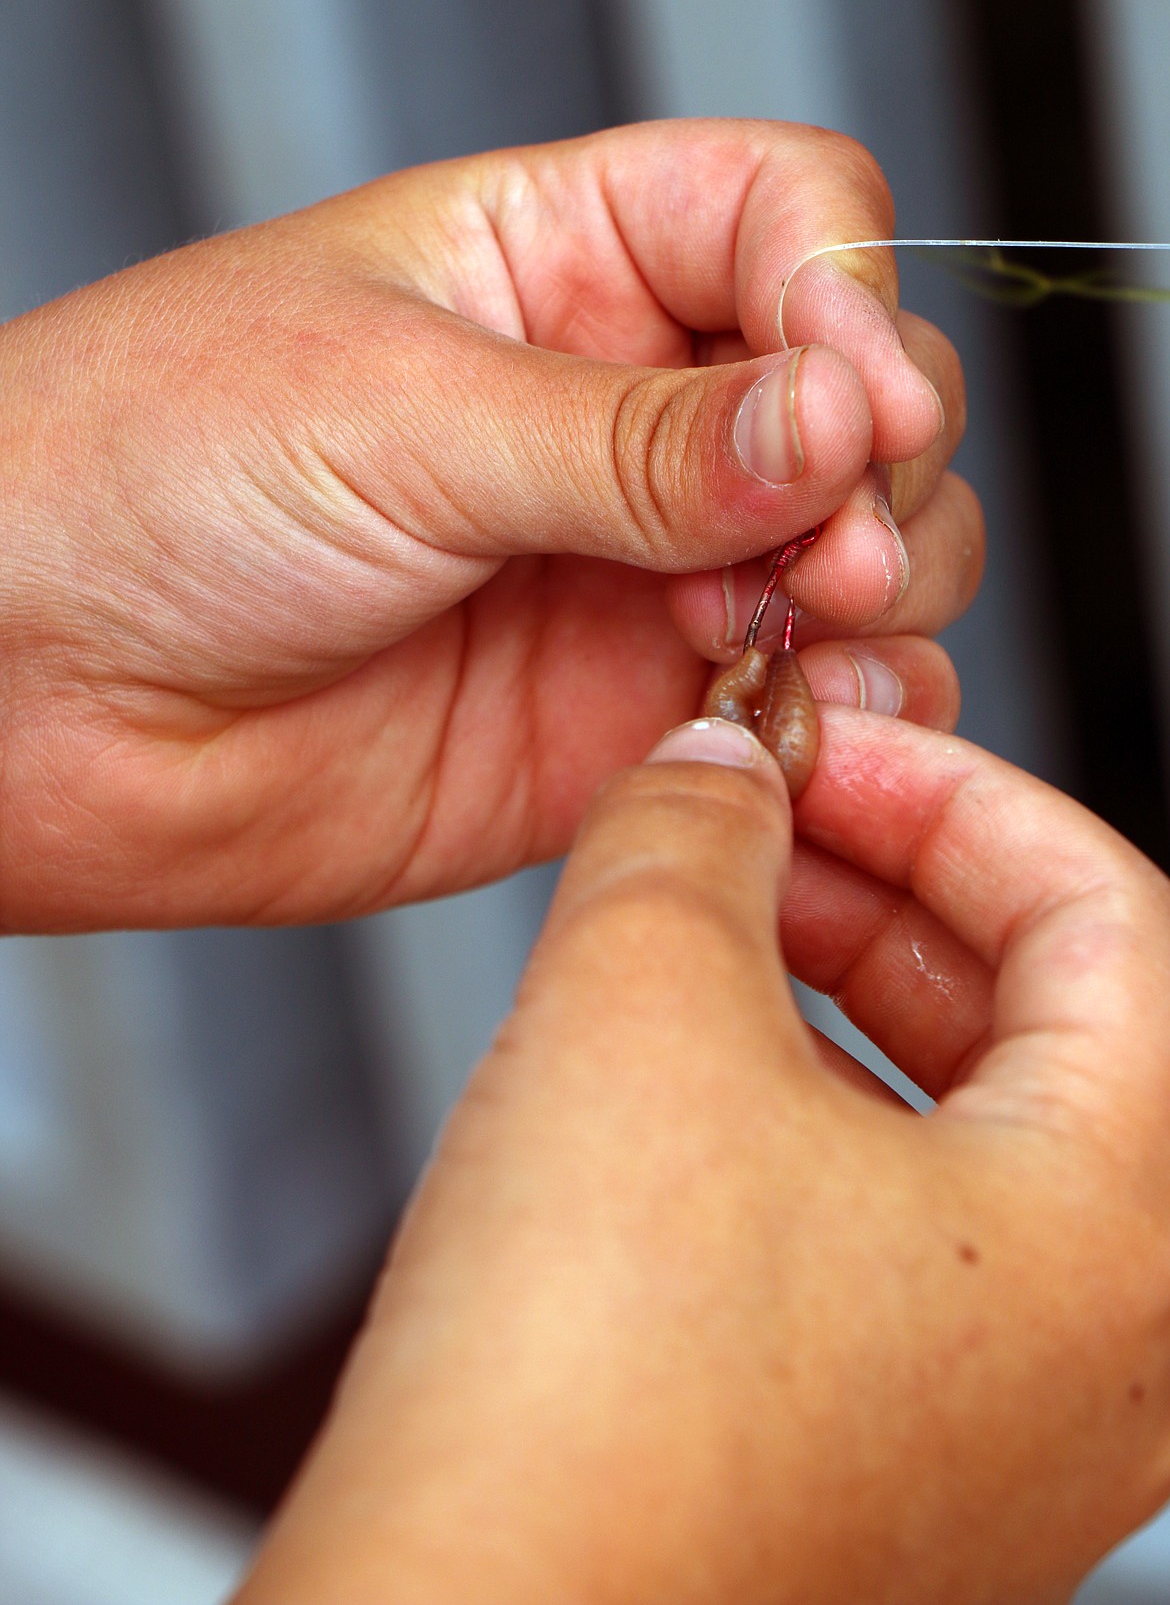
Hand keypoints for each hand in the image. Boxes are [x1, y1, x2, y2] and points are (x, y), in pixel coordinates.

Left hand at [0, 120, 977, 930]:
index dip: (846, 294)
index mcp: (551, 262)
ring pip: (854, 547)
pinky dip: (844, 705)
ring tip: (815, 619)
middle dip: (881, 463)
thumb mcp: (399, 413)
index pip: (782, 216)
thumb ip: (634, 442)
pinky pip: (797, 696)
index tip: (849, 398)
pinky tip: (803, 710)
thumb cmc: (141, 479)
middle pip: (850, 390)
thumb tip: (836, 423)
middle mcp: (612, 409)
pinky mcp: (619, 707)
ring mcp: (627, 564)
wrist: (27, 698)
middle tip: (833, 541)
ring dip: (884, 583)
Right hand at [237, 713, 1169, 1604]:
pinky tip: (683, 1073)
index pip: (1111, 911)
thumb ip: (694, 832)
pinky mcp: (891, 1459)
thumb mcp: (639, 1009)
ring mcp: (1004, 1420)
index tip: (830, 747)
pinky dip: (805, 1106)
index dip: (952, 789)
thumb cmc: (592, 1419)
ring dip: (837, 987)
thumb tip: (713, 771)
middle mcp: (1108, 1347)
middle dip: (885, 882)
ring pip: (964, 1119)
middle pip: (1049, 1014)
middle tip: (760, 820)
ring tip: (707, 926)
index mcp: (1133, 1227)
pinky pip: (894, 1224)